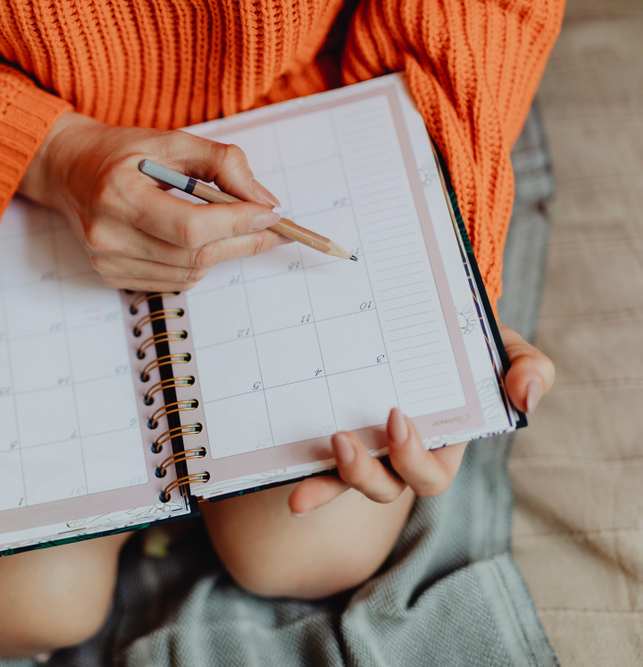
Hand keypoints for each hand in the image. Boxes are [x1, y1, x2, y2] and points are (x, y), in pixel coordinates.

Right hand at [19, 112, 283, 290]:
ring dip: (222, 253)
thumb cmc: (121, 152)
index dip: (236, 223)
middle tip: (271, 228)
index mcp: (117, 194)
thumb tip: (265, 201)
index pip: (190, 226)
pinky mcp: (111, 276)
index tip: (271, 214)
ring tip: (236, 229)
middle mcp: (107, 235)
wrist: (68, 170)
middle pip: (194, 255)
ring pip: (189, 273)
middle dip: (241, 242)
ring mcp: (106, 262)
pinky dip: (197, 264)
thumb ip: (222, 163)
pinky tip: (199, 242)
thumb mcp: (171, 141)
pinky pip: (174, 282)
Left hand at [288, 324, 554, 515]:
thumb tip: (526, 396)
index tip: (395, 417)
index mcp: (441, 443)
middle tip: (344, 439)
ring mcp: (366, 446)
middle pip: (386, 487)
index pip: (430, 473)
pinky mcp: (334, 435)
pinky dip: (308, 477)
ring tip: (318, 449)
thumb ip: (530, 368)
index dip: (412, 458)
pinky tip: (291, 490)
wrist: (423, 313)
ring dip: (330, 480)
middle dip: (365, 474)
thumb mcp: (504, 347)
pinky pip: (318, 463)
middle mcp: (400, 454)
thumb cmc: (468, 339)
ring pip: (349, 482)